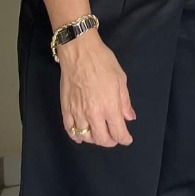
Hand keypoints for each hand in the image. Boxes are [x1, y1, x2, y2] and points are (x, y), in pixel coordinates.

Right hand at [58, 30, 135, 146]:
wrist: (80, 54)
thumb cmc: (103, 62)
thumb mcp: (121, 79)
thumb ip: (125, 101)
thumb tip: (129, 117)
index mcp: (109, 106)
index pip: (117, 131)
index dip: (124, 139)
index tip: (127, 140)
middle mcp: (93, 114)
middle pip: (101, 139)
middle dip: (110, 141)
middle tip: (115, 138)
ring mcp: (77, 113)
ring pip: (85, 137)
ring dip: (94, 139)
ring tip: (100, 135)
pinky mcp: (65, 110)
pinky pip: (70, 130)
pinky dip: (76, 136)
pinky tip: (81, 135)